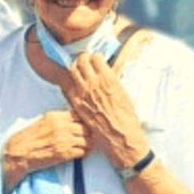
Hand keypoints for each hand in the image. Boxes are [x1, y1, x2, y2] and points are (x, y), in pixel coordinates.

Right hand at [1, 110, 90, 191]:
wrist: (19, 152)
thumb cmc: (30, 137)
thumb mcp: (44, 121)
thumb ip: (59, 118)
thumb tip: (74, 118)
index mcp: (56, 116)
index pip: (80, 114)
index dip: (85, 120)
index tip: (86, 124)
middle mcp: (61, 127)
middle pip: (87, 127)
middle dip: (90, 132)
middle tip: (89, 136)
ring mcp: (64, 140)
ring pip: (88, 140)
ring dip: (89, 143)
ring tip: (86, 145)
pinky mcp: (64, 154)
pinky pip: (83, 152)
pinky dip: (84, 152)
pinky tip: (80, 152)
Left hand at [57, 53, 149, 168]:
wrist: (120, 136)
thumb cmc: (126, 117)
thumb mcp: (123, 93)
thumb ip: (112, 80)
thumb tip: (105, 72)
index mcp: (108, 79)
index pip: (95, 58)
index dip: (95, 57)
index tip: (96, 59)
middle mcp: (93, 84)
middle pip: (81, 61)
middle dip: (83, 59)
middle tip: (86, 61)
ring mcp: (83, 94)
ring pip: (72, 71)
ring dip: (75, 68)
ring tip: (79, 70)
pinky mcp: (76, 104)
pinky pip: (67, 87)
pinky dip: (70, 82)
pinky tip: (75, 85)